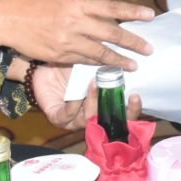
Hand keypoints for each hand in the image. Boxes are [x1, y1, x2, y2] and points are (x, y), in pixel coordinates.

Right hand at [0, 0, 154, 67]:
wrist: (9, 19)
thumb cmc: (38, 6)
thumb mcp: (64, 0)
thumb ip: (86, 9)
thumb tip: (108, 17)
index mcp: (78, 3)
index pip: (112, 7)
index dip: (133, 12)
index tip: (150, 16)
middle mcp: (76, 21)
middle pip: (111, 33)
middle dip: (132, 42)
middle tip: (149, 49)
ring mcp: (68, 40)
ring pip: (100, 53)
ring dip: (118, 60)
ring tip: (133, 65)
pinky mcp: (60, 56)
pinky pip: (83, 62)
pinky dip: (97, 66)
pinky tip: (107, 70)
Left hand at [27, 66, 146, 130]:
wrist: (44, 64)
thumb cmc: (73, 64)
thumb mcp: (94, 64)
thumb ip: (110, 67)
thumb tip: (132, 58)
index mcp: (104, 105)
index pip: (123, 114)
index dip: (132, 110)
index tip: (136, 96)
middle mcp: (91, 115)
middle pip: (109, 121)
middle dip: (115, 110)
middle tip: (119, 95)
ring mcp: (75, 120)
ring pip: (89, 119)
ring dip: (93, 102)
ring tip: (94, 84)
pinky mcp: (58, 118)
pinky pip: (68, 116)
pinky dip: (73, 105)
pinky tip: (76, 95)